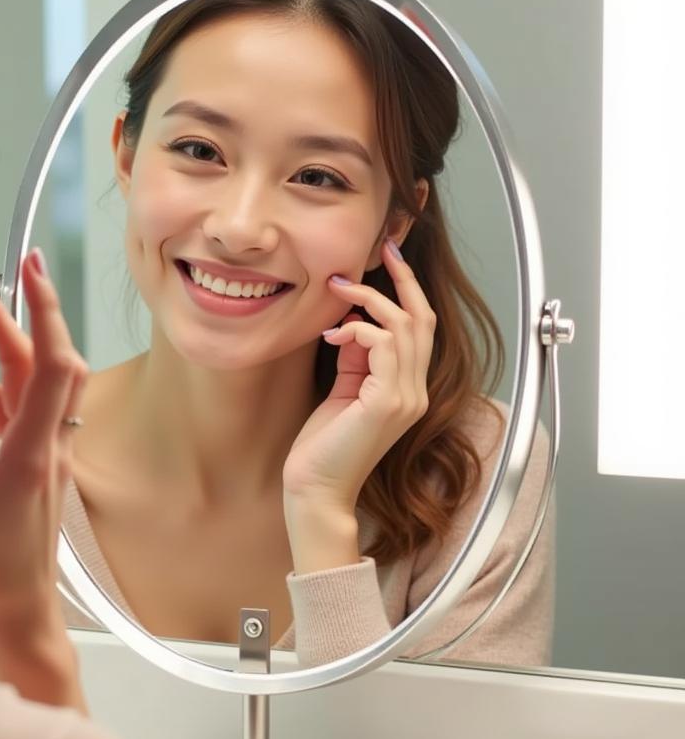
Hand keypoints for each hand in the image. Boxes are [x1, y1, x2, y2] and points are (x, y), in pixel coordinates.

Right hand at [0, 251, 88, 706]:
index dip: (44, 315)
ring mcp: (48, 451)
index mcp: (29, 456)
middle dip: (22, 314)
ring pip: (35, 382)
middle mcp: (48, 445)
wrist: (22, 612)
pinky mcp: (39, 458)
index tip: (30, 274)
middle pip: (48, 363)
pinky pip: (18, 408)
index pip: (51, 369)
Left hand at [282, 240, 434, 570]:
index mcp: (408, 389)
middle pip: (422, 319)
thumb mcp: (342, 390)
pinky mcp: (387, 402)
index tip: (388, 257)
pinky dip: (356, 330)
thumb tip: (354, 321)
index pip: (420, 329)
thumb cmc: (323, 445)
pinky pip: (381, 344)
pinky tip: (331, 337)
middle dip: (402, 278)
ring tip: (338, 289)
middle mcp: (416, 392)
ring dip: (369, 299)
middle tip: (380, 249)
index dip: (408, 290)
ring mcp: (406, 398)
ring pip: (403, 326)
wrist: (316, 489)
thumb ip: (356, 358)